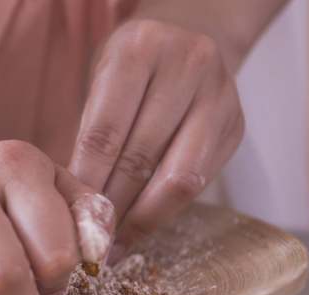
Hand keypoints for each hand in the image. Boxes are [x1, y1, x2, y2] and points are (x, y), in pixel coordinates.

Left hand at [68, 19, 244, 259]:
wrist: (190, 39)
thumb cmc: (132, 70)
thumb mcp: (101, 82)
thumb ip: (92, 133)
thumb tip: (78, 205)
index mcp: (139, 50)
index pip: (105, 132)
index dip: (88, 183)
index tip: (72, 219)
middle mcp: (186, 67)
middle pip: (141, 157)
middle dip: (113, 207)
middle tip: (92, 241)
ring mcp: (219, 96)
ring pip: (178, 177)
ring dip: (143, 217)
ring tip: (117, 243)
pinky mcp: (236, 126)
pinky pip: (200, 181)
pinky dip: (167, 209)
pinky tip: (143, 226)